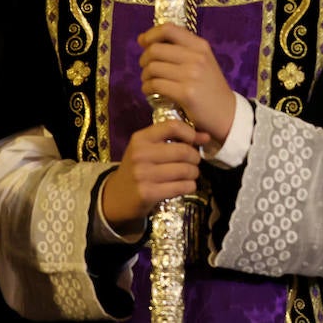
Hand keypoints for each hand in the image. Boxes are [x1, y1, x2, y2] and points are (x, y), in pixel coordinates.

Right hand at [100, 119, 209, 234]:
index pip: (173, 126)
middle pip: (183, 151)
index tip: (195, 142)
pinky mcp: (147, 193)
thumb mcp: (148, 148)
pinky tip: (186, 185)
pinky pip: (181, 186)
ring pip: (185, 170)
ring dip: (194, 173)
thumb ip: (175, 139)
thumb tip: (206, 136)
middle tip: (194, 163)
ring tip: (190, 174)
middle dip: (195, 158)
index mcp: (140, 138)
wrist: (115, 197)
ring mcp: (142, 174)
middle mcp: (140, 154)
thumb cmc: (138, 168)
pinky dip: (190, 186)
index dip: (191, 133)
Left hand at [138, 23, 236, 146]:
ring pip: (152, 68)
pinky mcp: (186, 93)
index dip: (150, 34)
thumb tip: (142, 39)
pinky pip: (155, 85)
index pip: (168, 29)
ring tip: (149, 82)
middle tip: (147, 69)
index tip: (144, 44)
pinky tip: (151, 92)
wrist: (227, 112)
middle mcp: (197, 57)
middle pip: (155, 49)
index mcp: (200, 46)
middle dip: (144, 59)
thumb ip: (177, 49)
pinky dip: (147, 88)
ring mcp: (192, 75)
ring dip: (145, 76)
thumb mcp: (201, 61)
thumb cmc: (210, 86)